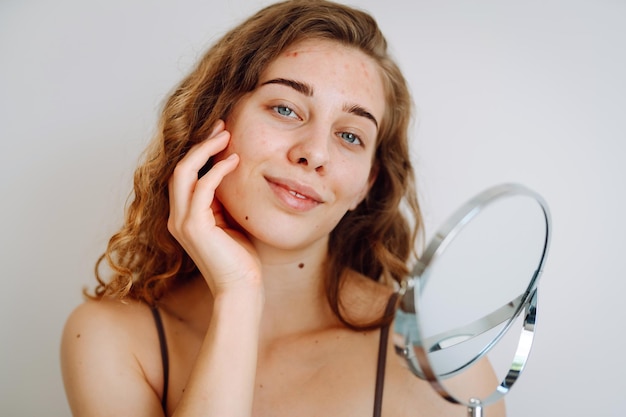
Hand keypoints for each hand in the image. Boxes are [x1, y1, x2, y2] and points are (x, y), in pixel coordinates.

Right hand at [167, 120, 261, 295]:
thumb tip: (232, 171)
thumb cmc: (241, 258)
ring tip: (227, 135)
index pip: (185, 175)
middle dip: (200, 144)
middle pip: (180, 169)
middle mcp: (177, 217)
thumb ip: (224, 200)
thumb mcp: (231, 221)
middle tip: (222, 126)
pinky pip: (202, 188)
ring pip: (184, 173)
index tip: (219, 134)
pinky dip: (217, 171)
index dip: (200, 152)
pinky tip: (235, 161)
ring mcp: (182, 222)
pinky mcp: (194, 227)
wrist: (241, 288)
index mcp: (185, 216)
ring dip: (205, 151)